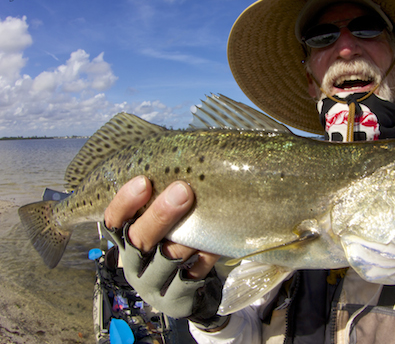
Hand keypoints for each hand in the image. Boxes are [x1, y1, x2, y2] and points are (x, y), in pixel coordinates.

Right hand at [104, 176, 223, 323]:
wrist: (184, 292)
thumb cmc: (170, 245)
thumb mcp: (158, 227)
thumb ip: (158, 203)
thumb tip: (179, 160)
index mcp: (124, 242)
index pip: (113, 222)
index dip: (125, 202)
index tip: (143, 180)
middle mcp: (133, 264)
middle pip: (139, 239)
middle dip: (160, 214)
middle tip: (183, 190)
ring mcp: (153, 285)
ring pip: (168, 257)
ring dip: (188, 236)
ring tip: (206, 215)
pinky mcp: (175, 300)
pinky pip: (192, 275)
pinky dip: (205, 257)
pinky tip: (215, 244)